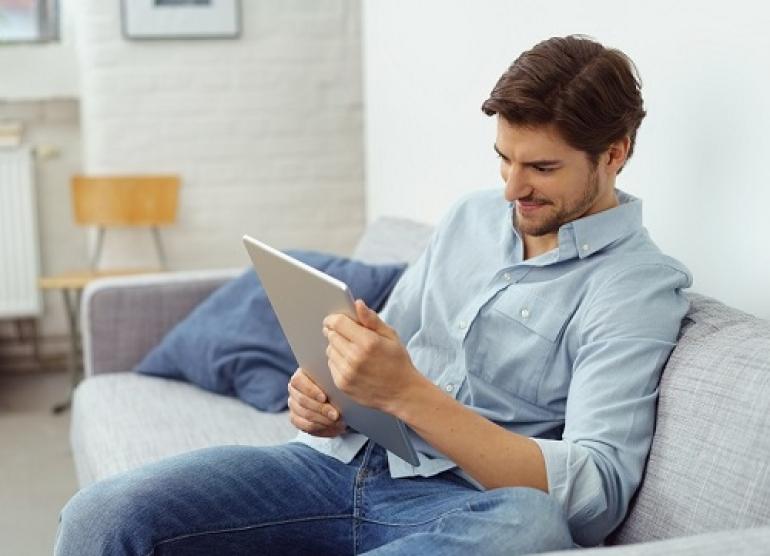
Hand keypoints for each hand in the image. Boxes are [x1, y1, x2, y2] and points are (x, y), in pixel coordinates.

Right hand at [287, 368, 346, 437]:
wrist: (336, 398)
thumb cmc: (334, 386)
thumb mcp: (333, 381)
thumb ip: (331, 381)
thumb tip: (337, 386)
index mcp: (300, 376)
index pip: (298, 381)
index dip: (310, 390)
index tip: (324, 398)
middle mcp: (293, 391)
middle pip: (302, 401)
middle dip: (321, 409)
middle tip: (336, 414)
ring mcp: (293, 405)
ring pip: (305, 415)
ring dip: (324, 420)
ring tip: (338, 422)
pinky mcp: (296, 419)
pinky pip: (306, 427)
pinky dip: (321, 428)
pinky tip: (333, 427)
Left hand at [323, 299, 422, 414]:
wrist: (403, 393)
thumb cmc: (397, 361)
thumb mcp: (390, 336)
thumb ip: (372, 319)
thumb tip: (357, 304)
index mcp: (368, 342)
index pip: (338, 323)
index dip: (333, 318)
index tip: (332, 319)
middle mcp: (355, 357)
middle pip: (332, 335)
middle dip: (336, 332)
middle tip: (346, 334)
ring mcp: (347, 372)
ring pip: (330, 350)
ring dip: (336, 346)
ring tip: (352, 350)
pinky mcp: (343, 384)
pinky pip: (331, 365)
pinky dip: (337, 361)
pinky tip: (351, 363)